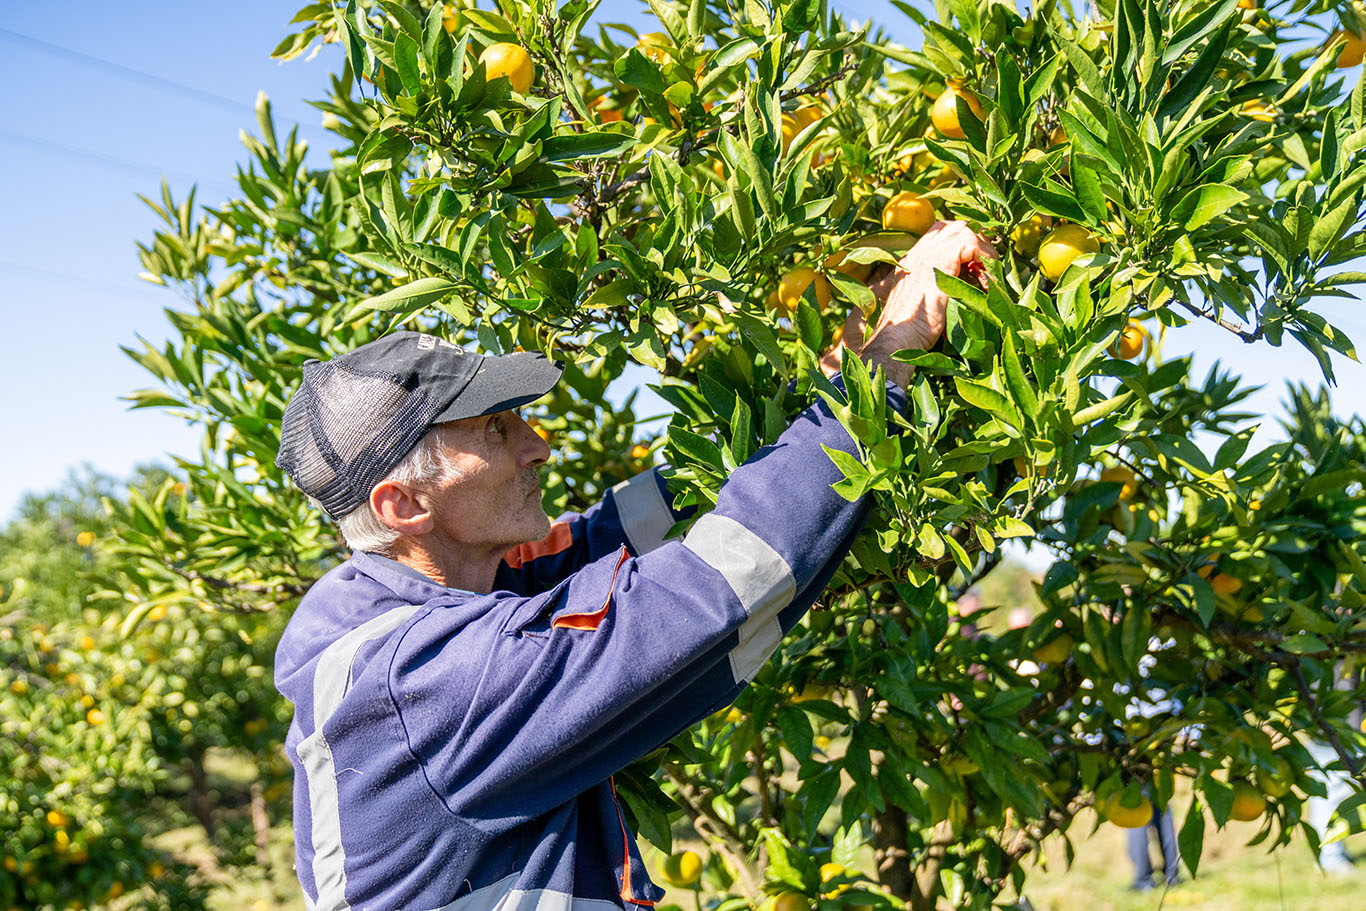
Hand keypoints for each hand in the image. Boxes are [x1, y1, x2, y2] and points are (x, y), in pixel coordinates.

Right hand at [819, 221, 995, 387]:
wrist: (896, 339)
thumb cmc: (909, 333)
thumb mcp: (924, 306)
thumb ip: (937, 291)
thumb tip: (967, 290)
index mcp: (911, 262)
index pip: (938, 233)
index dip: (962, 243)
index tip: (975, 268)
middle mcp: (917, 253)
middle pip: (952, 226)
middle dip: (974, 243)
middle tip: (985, 268)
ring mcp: (926, 254)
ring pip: (963, 230)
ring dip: (982, 251)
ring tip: (987, 276)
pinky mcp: (939, 262)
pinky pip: (970, 243)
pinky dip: (984, 258)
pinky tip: (986, 281)